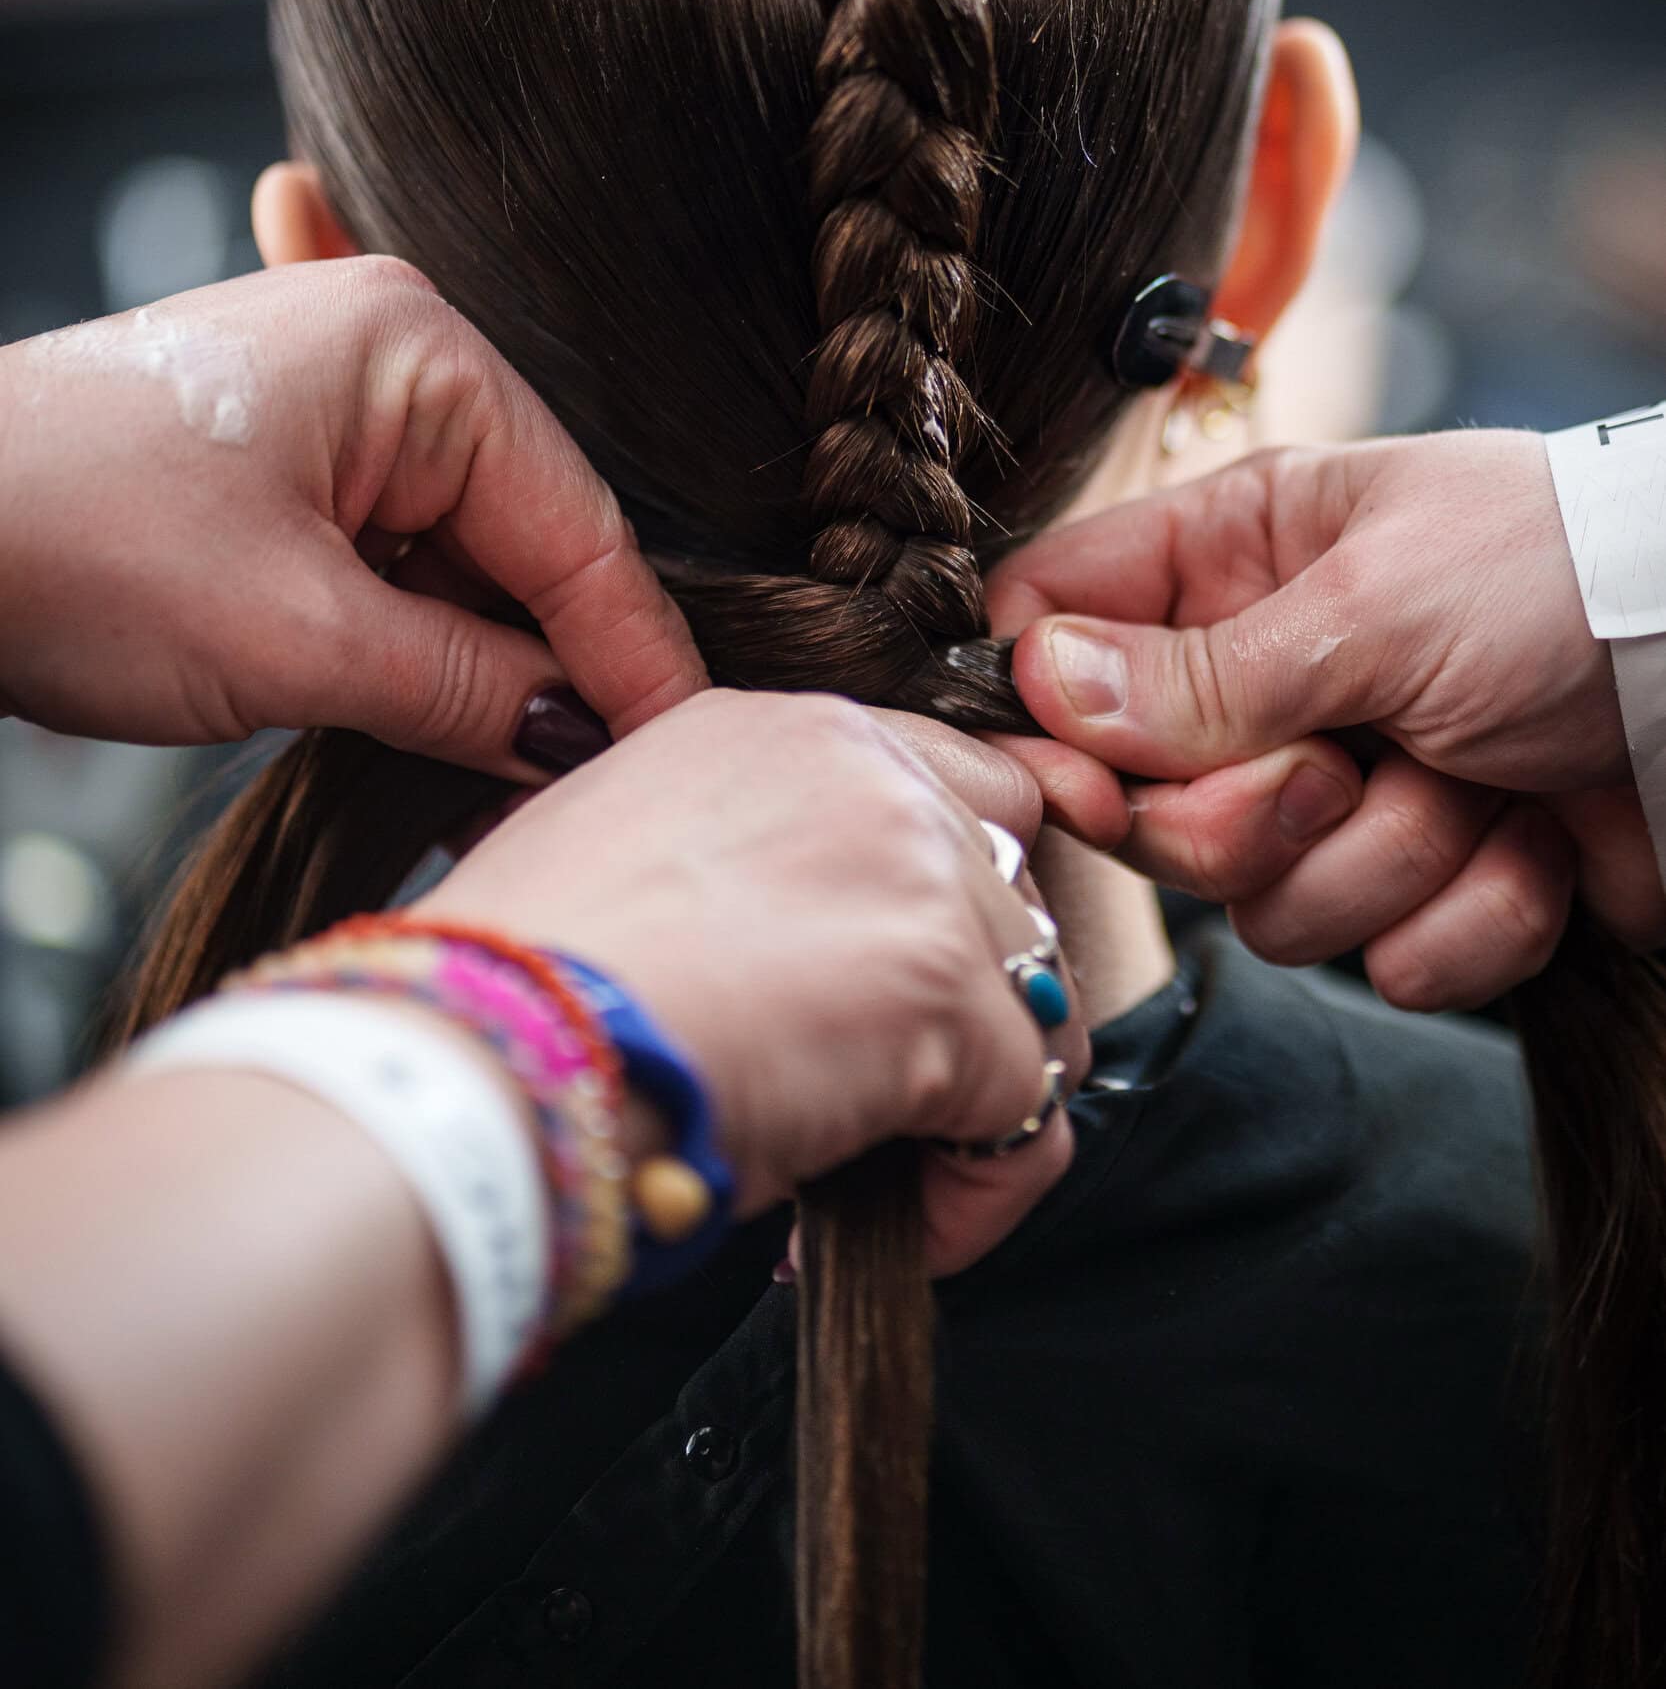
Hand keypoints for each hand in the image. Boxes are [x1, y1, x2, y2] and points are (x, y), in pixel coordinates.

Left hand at [0, 259, 702, 772]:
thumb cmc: (66, 540)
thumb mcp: (293, 639)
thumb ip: (461, 686)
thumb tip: (576, 735)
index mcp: (417, 349)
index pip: (575, 522)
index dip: (631, 651)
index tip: (681, 750)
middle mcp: (392, 352)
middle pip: (527, 534)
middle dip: (551, 665)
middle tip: (593, 789)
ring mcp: (336, 402)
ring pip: (461, 554)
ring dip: (478, 664)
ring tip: (501, 779)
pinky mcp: (287, 461)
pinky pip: (393, 554)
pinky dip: (412, 640)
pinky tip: (434, 721)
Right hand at [417, 691, 1090, 1273]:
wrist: (481, 1057)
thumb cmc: (515, 986)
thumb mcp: (619, 849)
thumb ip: (737, 857)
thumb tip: (789, 944)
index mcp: (780, 728)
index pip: (941, 786)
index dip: (933, 902)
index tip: (887, 991)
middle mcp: (864, 764)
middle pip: (1013, 880)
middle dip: (973, 992)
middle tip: (896, 1088)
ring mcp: (916, 863)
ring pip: (1038, 994)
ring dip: (981, 1095)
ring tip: (891, 1174)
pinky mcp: (945, 981)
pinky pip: (1032, 1110)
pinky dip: (984, 1190)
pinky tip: (909, 1225)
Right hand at [989, 433, 1661, 1007]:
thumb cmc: (1571, 581)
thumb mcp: (1376, 606)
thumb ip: (1200, 671)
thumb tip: (1041, 684)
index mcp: (1240, 561)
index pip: (1063, 627)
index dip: (1052, 717)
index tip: (1093, 779)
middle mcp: (1273, 681)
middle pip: (1152, 808)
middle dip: (1255, 818)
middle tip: (1342, 768)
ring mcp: (1351, 789)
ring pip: (1268, 905)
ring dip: (1394, 860)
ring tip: (1481, 780)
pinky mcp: (1433, 885)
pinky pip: (1388, 964)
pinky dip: (1477, 916)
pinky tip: (1537, 837)